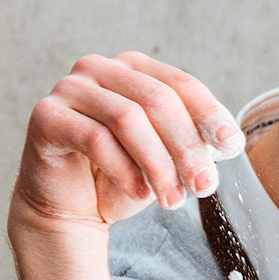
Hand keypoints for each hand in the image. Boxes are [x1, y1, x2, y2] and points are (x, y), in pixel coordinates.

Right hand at [10, 52, 243, 242]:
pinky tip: (139, 194)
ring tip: (173, 200)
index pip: (180, 84)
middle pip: (157, 99)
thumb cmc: (118, 179)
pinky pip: (94, 139)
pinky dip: (123, 169)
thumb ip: (190, 141)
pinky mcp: (46, 116)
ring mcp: (69, 89)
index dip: (209, 115)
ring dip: (158, 164)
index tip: (232, 147)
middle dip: (186, 146)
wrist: (68, 211)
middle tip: (204, 186)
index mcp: (133, 68)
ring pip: (128, 119)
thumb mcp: (164, 158)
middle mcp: (99, 69)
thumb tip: (226, 141)